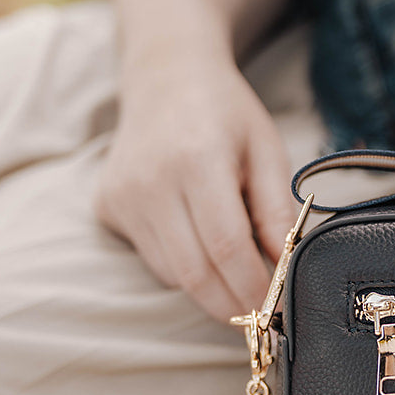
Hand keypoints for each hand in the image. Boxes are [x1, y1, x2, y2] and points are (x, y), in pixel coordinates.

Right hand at [97, 46, 295, 321]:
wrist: (166, 78)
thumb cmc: (226, 114)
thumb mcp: (266, 150)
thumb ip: (278, 210)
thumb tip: (288, 268)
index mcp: (197, 159)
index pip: (226, 246)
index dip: (254, 286)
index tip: (279, 308)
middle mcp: (150, 181)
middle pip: (194, 272)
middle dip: (232, 304)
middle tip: (262, 317)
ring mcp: (122, 196)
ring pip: (172, 273)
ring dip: (209, 285)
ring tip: (236, 271)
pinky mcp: (107, 207)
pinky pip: (151, 257)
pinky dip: (182, 264)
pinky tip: (196, 235)